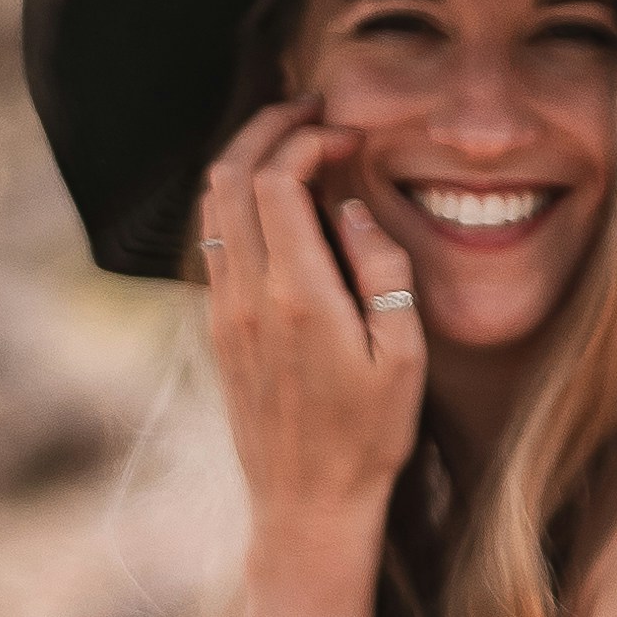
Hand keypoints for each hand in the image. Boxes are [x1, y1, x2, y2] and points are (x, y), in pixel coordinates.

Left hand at [198, 105, 426, 552]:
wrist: (306, 505)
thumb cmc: (369, 437)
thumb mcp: (404, 357)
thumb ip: (383, 270)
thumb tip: (352, 208)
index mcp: (298, 296)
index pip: (279, 178)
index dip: (310, 139)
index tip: (349, 138)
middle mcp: (247, 296)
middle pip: (231, 175)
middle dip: (268, 127)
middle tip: (311, 110)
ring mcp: (224, 312)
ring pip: (212, 204)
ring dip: (246, 159)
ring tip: (291, 142)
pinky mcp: (218, 328)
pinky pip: (213, 239)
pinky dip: (237, 199)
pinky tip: (275, 199)